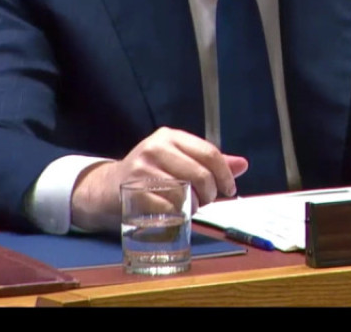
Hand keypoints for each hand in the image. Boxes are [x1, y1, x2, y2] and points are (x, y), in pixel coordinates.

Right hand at [69, 127, 247, 230]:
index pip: (209, 153)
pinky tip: (176, 213)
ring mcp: (142, 169)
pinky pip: (168, 206)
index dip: (224, 174)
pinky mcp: (133, 190)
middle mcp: (155, 148)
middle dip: (210, 193)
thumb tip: (243, 165)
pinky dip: (177, 214)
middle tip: (207, 201)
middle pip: (200, 174)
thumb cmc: (150, 173)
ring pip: (185, 191)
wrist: (108, 186)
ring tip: (190, 206)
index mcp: (170, 136)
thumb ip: (210, 162)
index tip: (229, 189)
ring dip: (194, 205)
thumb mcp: (178, 160)